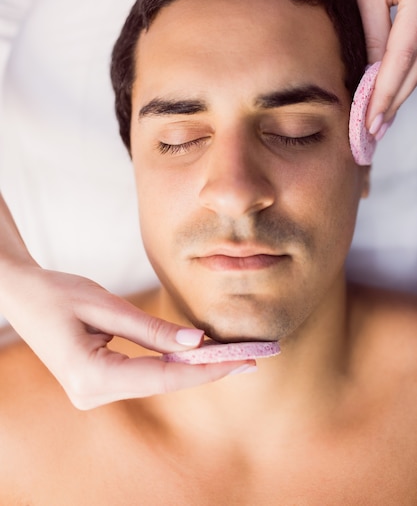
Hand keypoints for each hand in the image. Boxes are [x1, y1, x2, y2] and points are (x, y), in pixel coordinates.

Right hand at [1, 266, 252, 408]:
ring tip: (232, 356)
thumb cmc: (56, 293)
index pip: (162, 376)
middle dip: (206, 371)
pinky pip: (142, 376)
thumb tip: (197, 342)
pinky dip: (170, 365)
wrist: (20, 295)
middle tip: (250, 358)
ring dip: (192, 369)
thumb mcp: (105, 305)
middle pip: (162, 383)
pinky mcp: (96, 384)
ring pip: (155, 382)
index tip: (243, 361)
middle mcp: (90, 394)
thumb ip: (152, 328)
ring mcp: (91, 393)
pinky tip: (196, 357)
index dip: (206, 369)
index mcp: (90, 376)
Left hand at [355, 0, 416, 134]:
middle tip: (370, 133)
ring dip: (400, 93)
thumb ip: (374, 30)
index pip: (401, 59)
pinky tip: (391, 91)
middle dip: (392, 103)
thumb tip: (370, 72)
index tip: (369, 123)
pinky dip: (406, 73)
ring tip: (378, 120)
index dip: (385, 94)